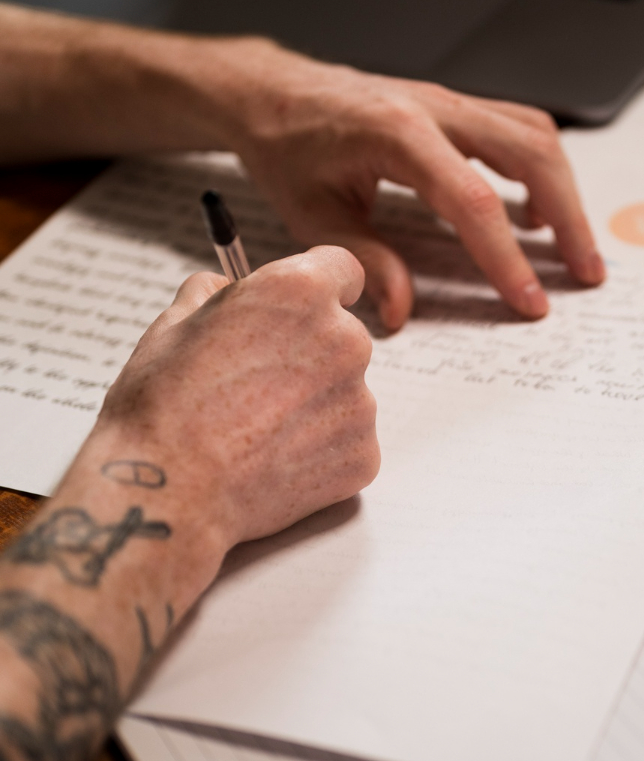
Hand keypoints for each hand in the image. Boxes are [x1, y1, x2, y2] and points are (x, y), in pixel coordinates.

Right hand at [95, 245, 378, 557]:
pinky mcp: (362, 455)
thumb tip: (225, 287)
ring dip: (312, 405)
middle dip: (308, 354)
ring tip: (255, 431)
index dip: (320, 288)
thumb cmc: (164, 406)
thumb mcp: (173, 324)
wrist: (171, 490)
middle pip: (342, 336)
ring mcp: (359, 402)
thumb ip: (213, 294)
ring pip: (344, 393)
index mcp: (299, 291)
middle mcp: (344, 340)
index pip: (342, 270)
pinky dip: (319, 451)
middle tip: (257, 385)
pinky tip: (272, 461)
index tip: (305, 308)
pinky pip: (346, 443)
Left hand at [216, 47, 605, 328]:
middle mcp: (435, 108)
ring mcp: (450, 102)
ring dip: (564, 192)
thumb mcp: (312, 215)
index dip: (507, 257)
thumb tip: (401, 310)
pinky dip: (541, 170)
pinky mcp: (455, 108)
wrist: (274, 93)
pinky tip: (533, 215)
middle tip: (586, 274)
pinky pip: (518, 129)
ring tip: (573, 248)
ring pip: (535, 135)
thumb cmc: (289, 148)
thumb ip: (362, 261)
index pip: (473, 201)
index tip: (529, 300)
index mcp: (397, 134)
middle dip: (569, 218)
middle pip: (531, 155)